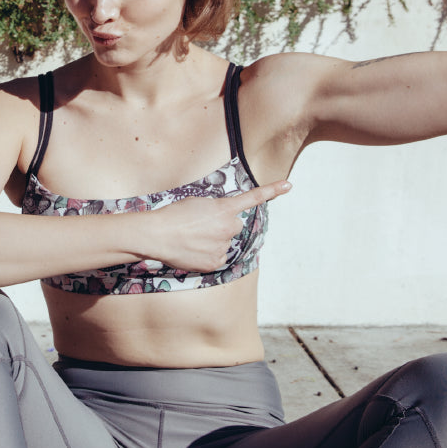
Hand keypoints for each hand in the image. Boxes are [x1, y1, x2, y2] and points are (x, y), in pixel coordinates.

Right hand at [148, 180, 290, 272]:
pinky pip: (217, 257)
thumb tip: (221, 223)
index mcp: (224, 209)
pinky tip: (192, 250)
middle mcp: (229, 227)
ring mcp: (223, 247)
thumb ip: (216, 210)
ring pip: (225, 242)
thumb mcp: (197, 203)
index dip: (272, 191)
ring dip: (213, 240)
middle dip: (223, 226)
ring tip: (191, 238)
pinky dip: (207, 254)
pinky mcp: (215, 263)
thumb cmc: (173, 215)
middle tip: (201, 226)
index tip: (289, 185)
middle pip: (235, 226)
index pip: (253, 198)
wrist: (157, 235)